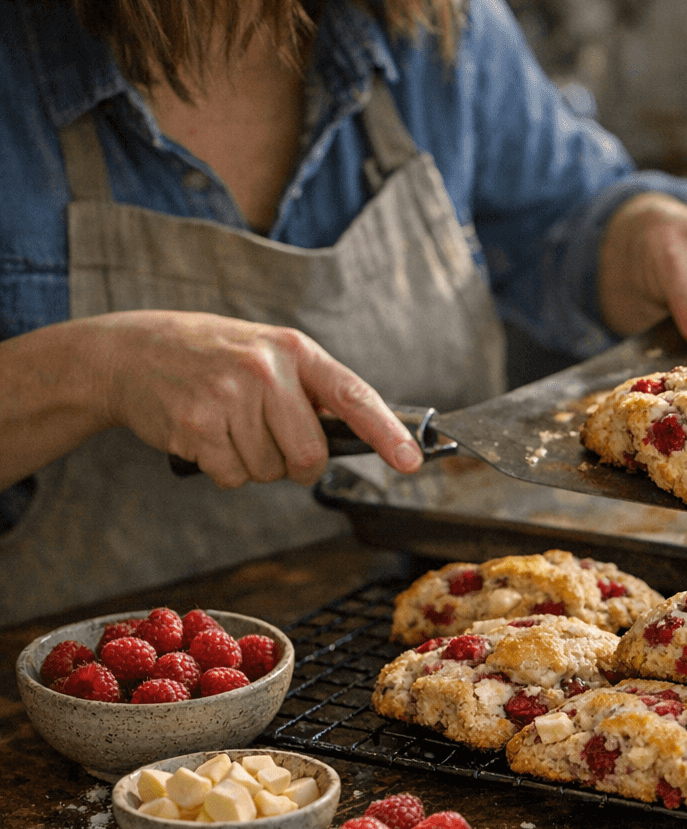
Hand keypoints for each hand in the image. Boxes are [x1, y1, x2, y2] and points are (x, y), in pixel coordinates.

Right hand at [98, 311, 421, 487]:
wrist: (132, 352)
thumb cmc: (213, 355)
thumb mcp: (268, 352)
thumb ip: (311, 388)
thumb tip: (359, 432)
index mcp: (295, 350)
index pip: (354, 397)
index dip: (387, 434)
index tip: (411, 460)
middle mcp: (266, 371)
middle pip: (310, 454)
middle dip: (297, 464)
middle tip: (272, 442)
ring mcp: (230, 398)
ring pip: (270, 471)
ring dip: (254, 464)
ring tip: (229, 426)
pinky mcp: (197, 426)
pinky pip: (233, 477)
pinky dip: (224, 469)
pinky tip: (207, 436)